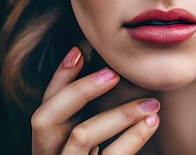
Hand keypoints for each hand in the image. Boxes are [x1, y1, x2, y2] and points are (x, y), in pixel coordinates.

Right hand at [31, 46, 159, 154]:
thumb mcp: (87, 148)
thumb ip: (86, 121)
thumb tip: (103, 72)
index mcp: (47, 149)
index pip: (43, 108)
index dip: (57, 79)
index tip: (79, 51)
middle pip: (45, 118)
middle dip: (79, 90)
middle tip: (114, 73)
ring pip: (82, 136)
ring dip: (119, 113)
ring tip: (152, 103)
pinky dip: (133, 138)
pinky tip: (151, 124)